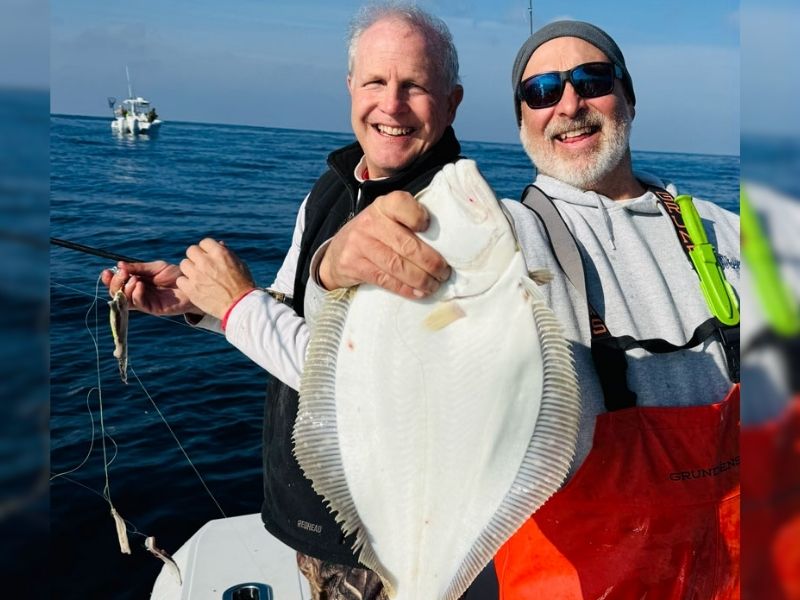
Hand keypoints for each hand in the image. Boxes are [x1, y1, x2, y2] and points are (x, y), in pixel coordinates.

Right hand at [100, 260, 199, 316]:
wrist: (192, 283)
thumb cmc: (175, 275)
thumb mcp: (155, 267)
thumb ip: (138, 268)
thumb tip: (119, 265)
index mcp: (136, 282)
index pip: (118, 283)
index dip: (110, 279)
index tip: (106, 271)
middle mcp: (138, 293)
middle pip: (117, 293)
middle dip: (116, 283)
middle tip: (122, 274)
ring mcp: (145, 302)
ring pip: (125, 300)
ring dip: (126, 288)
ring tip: (135, 279)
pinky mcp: (153, 309)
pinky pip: (138, 304)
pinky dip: (136, 294)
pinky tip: (140, 285)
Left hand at [176, 238, 255, 319]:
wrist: (240, 305)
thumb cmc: (243, 285)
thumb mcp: (239, 264)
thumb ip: (226, 253)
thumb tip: (219, 244)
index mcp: (219, 253)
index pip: (204, 242)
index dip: (206, 250)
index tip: (209, 257)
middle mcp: (206, 262)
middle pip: (191, 251)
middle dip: (196, 257)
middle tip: (202, 267)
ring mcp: (197, 275)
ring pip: (184, 264)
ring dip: (190, 269)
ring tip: (198, 277)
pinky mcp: (191, 289)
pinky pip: (180, 280)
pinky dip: (186, 283)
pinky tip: (194, 287)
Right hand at [319, 191, 450, 298]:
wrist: (336, 253)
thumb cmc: (373, 235)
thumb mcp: (385, 219)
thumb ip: (407, 223)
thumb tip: (445, 242)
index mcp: (382, 206)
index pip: (401, 204)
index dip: (418, 216)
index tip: (429, 227)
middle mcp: (369, 222)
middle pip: (406, 244)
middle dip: (430, 262)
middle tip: (444, 273)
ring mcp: (359, 244)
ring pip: (397, 265)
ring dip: (421, 279)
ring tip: (434, 285)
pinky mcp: (353, 265)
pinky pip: (385, 280)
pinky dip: (405, 288)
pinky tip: (418, 292)